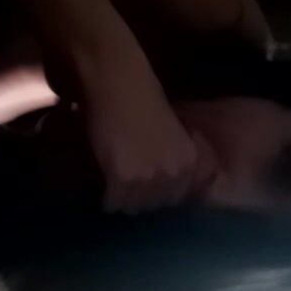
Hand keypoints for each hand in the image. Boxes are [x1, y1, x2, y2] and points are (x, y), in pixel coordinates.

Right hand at [78, 33, 197, 213]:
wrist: (117, 82)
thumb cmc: (141, 98)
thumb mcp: (171, 131)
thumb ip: (172, 158)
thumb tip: (162, 182)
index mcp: (189, 163)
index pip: (175, 200)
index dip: (156, 193)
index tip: (142, 185)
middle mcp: (174, 174)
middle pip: (153, 206)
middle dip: (138, 198)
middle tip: (124, 185)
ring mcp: (149, 179)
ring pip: (132, 208)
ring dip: (121, 199)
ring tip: (111, 183)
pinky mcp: (123, 179)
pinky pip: (112, 203)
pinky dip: (104, 197)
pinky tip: (101, 183)